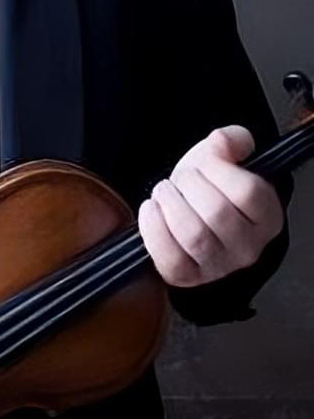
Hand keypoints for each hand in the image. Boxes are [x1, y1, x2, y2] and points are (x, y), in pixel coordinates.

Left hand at [138, 125, 283, 287]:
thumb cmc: (207, 189)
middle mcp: (248, 247)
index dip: (218, 170)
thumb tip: (226, 142)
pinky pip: (169, 257)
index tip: (204, 163)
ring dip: (170, 203)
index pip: (248, 192)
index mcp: (266, 216)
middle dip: (188, 185)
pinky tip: (151, 210)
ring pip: (193, 235)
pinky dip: (153, 227)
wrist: (187, 214)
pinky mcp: (187, 276)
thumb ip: (230, 142)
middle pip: (216, 212)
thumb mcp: (221, 158)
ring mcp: (218, 266)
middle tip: (179, 180)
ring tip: (164, 192)